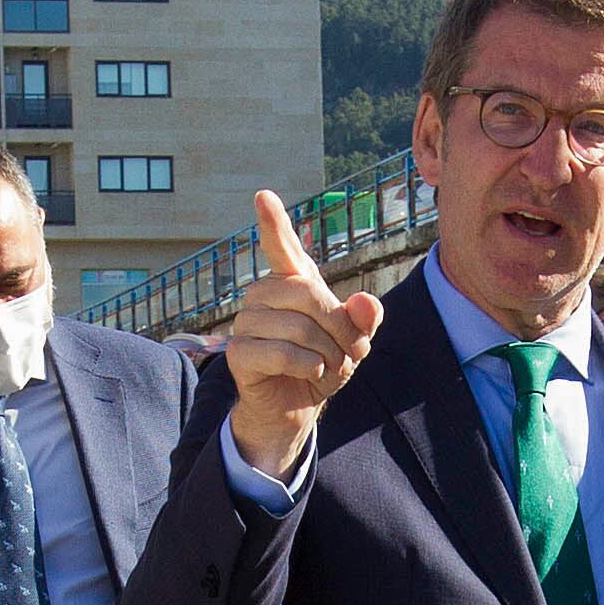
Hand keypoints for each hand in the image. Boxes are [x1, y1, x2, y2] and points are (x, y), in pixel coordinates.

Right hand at [224, 191, 383, 478]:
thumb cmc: (322, 365)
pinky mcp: (238, 353)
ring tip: (331, 368)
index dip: (274, 222)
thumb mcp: (352, 342)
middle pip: (307, 294)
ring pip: (296, 326)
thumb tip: (365, 302)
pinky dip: (307, 367)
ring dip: (327, 353)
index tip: (263, 196)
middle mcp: (263, 296)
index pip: (282, 247)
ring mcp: (246, 323)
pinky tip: (312, 374)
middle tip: (352, 353)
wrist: (296, 409)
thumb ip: (363, 319)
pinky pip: (280, 352)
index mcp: (291, 284)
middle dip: (339, 327)